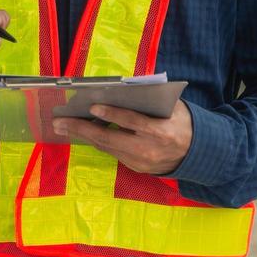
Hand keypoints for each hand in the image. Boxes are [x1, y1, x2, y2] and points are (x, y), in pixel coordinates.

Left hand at [52, 100, 192, 174]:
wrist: (197, 152)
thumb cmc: (181, 121)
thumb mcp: (171, 107)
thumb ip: (149, 99)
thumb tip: (118, 88)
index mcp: (161, 131)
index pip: (132, 121)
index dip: (112, 114)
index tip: (92, 106)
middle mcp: (149, 150)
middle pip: (111, 139)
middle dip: (82, 129)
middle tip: (59, 121)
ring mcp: (142, 162)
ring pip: (107, 147)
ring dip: (83, 136)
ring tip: (63, 126)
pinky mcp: (137, 168)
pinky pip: (113, 152)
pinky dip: (97, 141)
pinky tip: (82, 132)